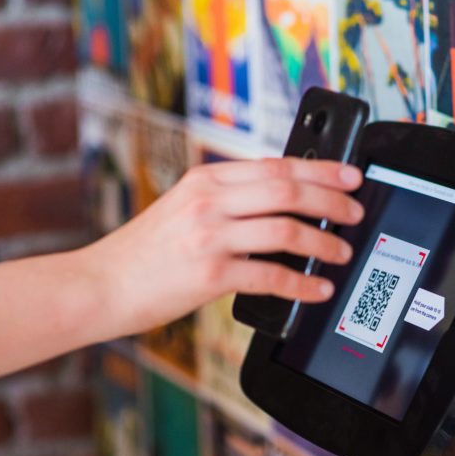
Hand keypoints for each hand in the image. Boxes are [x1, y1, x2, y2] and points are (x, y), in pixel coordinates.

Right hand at [82, 158, 363, 335]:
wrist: (99, 285)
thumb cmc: (143, 254)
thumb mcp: (182, 209)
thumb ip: (226, 201)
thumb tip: (282, 203)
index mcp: (205, 180)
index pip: (276, 166)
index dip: (321, 169)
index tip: (349, 175)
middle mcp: (208, 202)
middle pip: (289, 191)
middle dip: (333, 201)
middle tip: (356, 212)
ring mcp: (209, 237)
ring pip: (286, 231)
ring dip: (323, 243)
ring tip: (341, 252)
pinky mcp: (209, 276)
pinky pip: (271, 277)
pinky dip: (302, 284)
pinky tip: (318, 289)